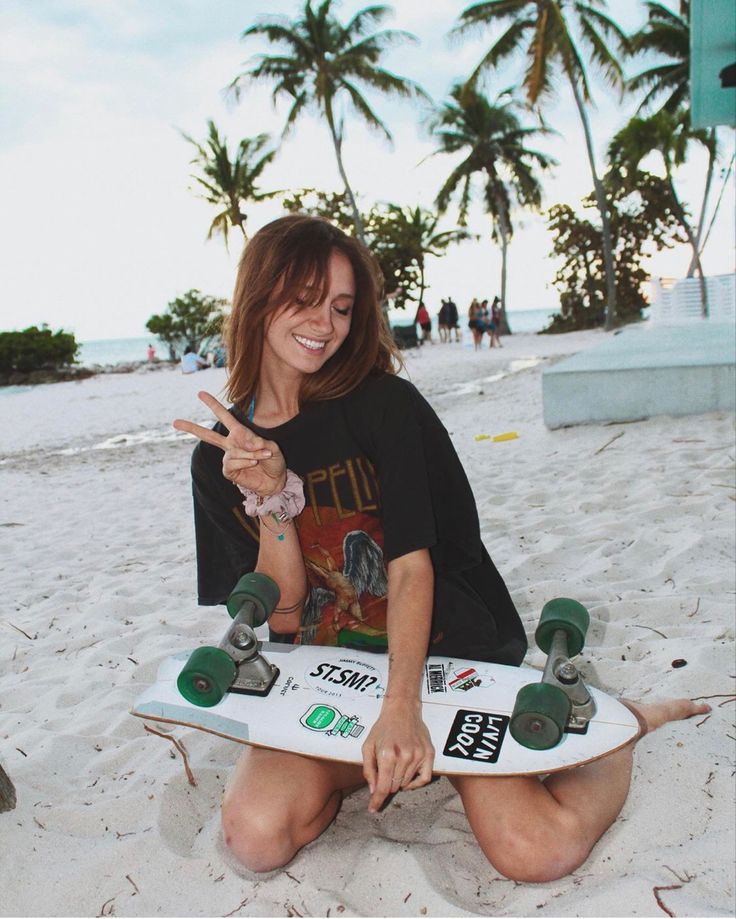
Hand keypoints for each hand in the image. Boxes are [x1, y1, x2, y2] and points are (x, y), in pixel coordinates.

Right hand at [173, 391, 285, 495]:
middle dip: (192, 428)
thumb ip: (259, 442)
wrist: (276, 481)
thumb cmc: (274, 461)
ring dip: (248, 454)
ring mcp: (229, 458)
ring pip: (232, 452)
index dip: (213, 405)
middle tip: (175, 422)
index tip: (200, 393)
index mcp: (240, 434)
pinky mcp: (229, 471)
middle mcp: (231, 445)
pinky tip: (253, 464)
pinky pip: (232, 463)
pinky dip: (245, 462)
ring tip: (260, 457)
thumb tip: (245, 441)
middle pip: (208, 435)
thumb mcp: (272, 448)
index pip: (225, 417)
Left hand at [362, 698, 433, 813]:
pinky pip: (425, 779)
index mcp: (387, 755)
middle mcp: (404, 757)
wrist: (402, 709)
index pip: (383, 787)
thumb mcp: (368, 746)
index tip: (373, 809)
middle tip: (385, 771)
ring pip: (407, 783)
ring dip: (399, 780)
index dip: (377, 801)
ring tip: (396, 764)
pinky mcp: (429, 754)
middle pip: (394, 787)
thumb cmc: (382, 728)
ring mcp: (418, 756)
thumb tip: (374, 790)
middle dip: (387, 784)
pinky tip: (409, 778)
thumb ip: (369, 770)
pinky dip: (416, 783)